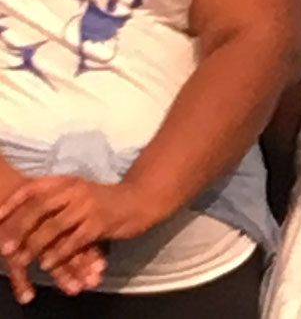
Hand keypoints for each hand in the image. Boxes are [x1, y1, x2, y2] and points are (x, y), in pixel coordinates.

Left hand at [0, 177, 156, 283]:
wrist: (141, 199)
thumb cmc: (105, 200)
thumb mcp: (79, 193)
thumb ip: (55, 201)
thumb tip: (22, 218)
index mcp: (67, 181)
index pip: (33, 188)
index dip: (12, 203)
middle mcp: (76, 190)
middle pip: (39, 208)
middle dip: (18, 228)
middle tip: (3, 247)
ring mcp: (88, 206)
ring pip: (54, 227)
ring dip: (35, 246)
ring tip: (22, 261)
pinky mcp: (100, 223)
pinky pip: (74, 241)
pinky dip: (58, 254)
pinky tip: (48, 264)